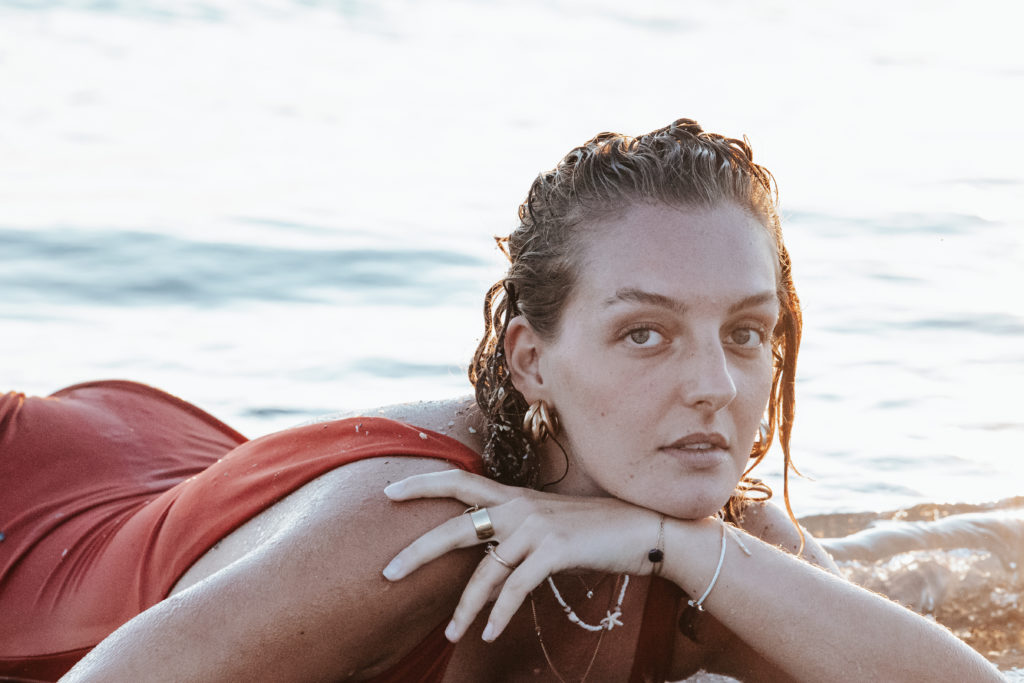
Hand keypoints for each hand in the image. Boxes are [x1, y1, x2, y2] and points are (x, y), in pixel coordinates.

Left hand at [381, 470, 663, 641]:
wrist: (645, 530)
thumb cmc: (595, 532)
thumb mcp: (548, 525)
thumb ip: (516, 535)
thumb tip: (489, 561)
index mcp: (514, 496)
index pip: (459, 482)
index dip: (422, 483)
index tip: (388, 492)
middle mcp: (519, 506)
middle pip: (455, 526)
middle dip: (418, 551)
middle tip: (387, 572)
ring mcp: (535, 526)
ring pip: (485, 571)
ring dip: (465, 607)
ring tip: (451, 634)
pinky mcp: (553, 549)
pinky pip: (515, 588)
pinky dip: (500, 615)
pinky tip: (491, 634)